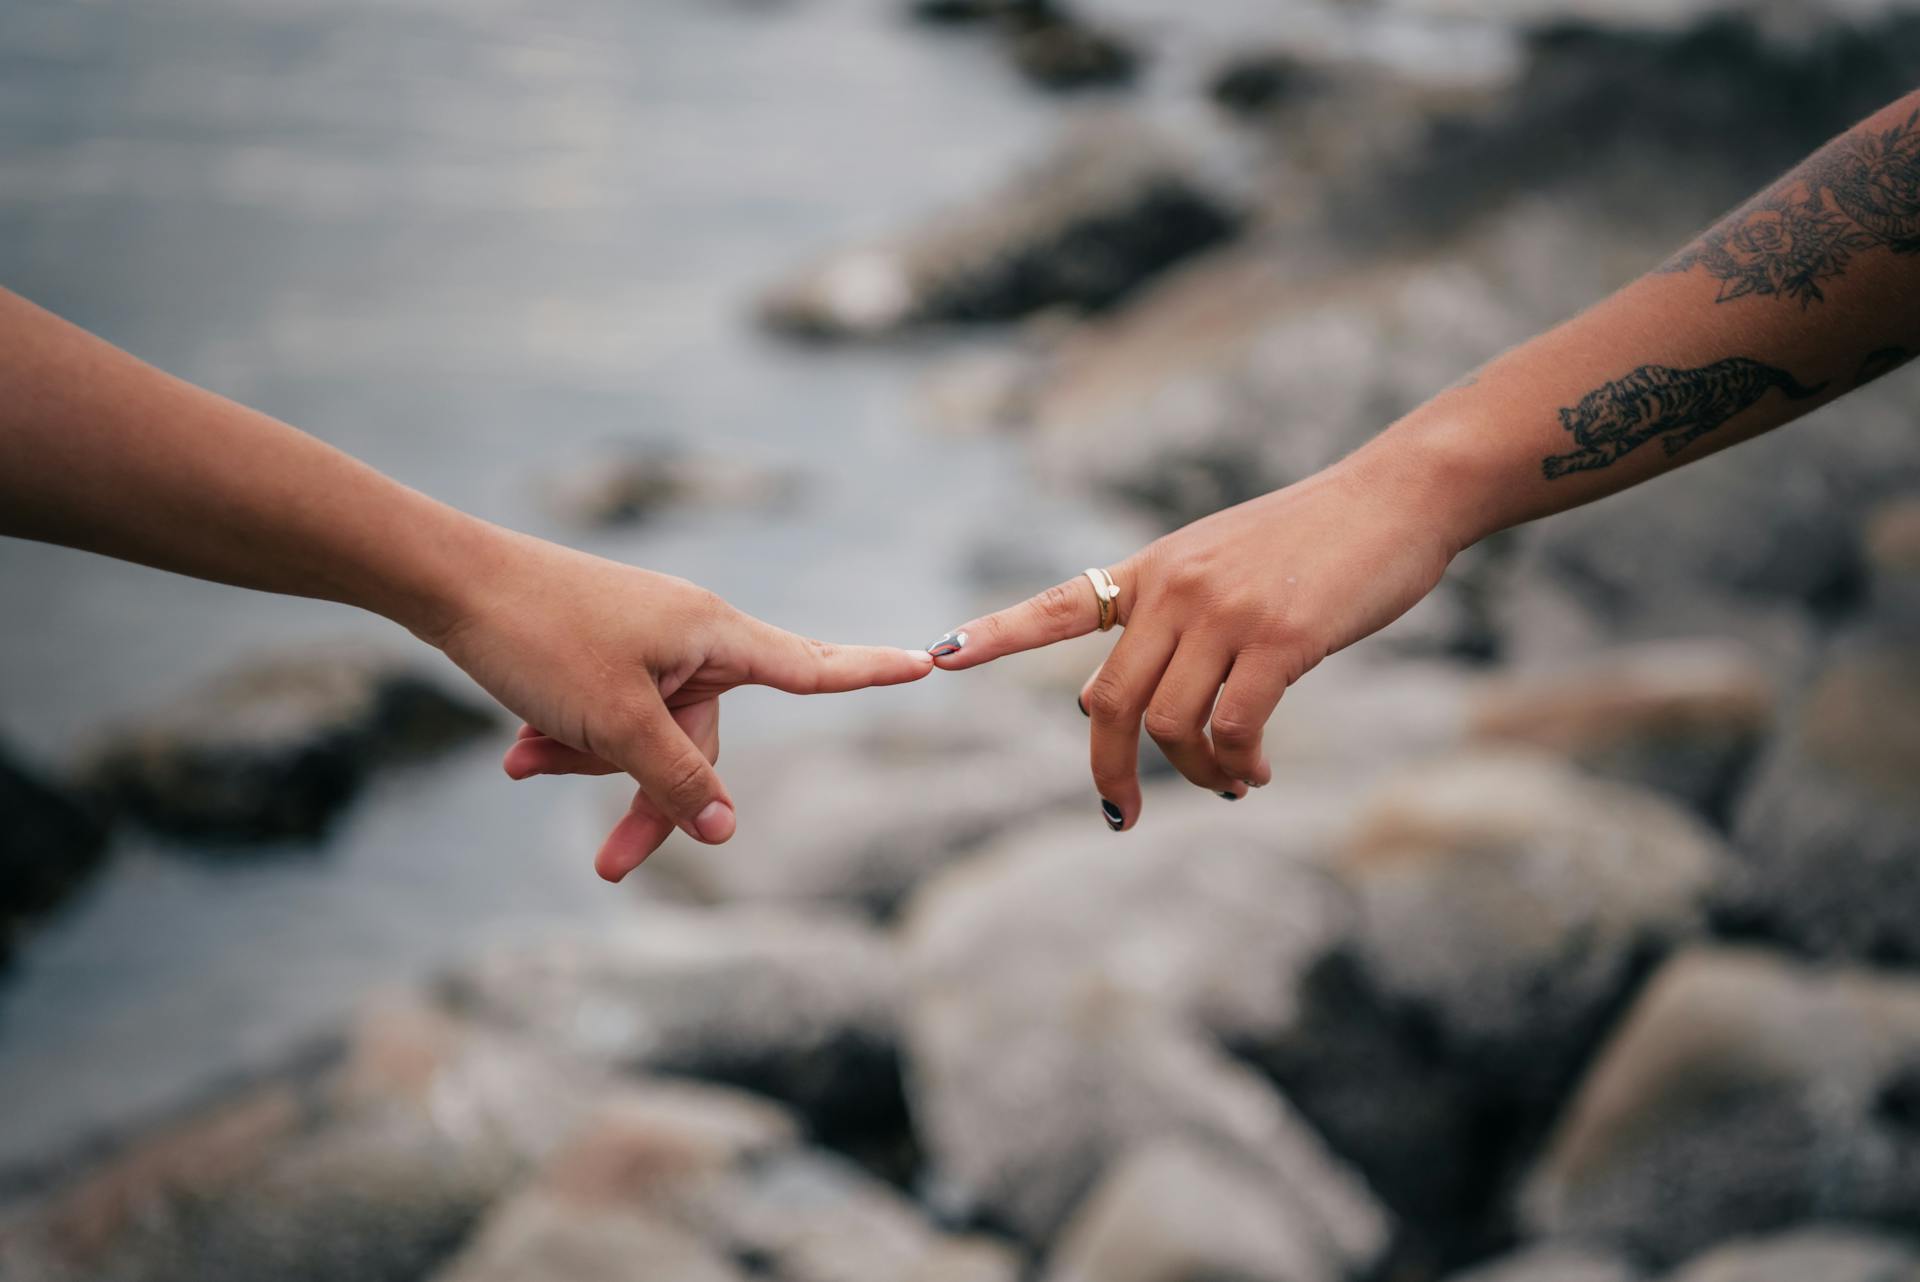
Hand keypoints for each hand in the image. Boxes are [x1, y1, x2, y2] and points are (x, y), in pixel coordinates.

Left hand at [428, 532, 931, 879]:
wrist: (447, 581)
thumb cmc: (539, 638)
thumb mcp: (614, 723)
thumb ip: (676, 779)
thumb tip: (728, 830)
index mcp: (713, 633)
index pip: (811, 666)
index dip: (869, 673)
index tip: (929, 662)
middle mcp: (690, 633)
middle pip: (702, 737)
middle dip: (645, 792)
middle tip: (609, 868)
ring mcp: (645, 640)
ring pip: (645, 731)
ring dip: (590, 762)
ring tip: (525, 761)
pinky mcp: (602, 647)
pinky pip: (610, 711)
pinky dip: (571, 736)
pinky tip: (520, 751)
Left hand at [929, 455, 1462, 828]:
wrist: (1396, 498)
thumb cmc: (1314, 540)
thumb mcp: (1220, 566)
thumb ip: (1166, 624)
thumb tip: (1110, 702)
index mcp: (1152, 570)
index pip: (1057, 606)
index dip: (995, 634)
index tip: (936, 655)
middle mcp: (1174, 589)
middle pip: (1108, 702)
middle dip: (1108, 770)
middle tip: (1122, 814)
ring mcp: (1223, 612)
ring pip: (1171, 725)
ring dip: (1194, 774)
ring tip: (1231, 782)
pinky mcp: (1279, 639)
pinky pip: (1232, 728)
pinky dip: (1237, 764)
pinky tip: (1256, 772)